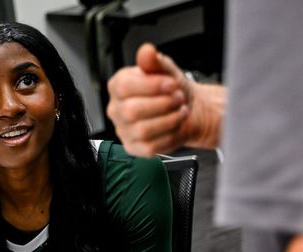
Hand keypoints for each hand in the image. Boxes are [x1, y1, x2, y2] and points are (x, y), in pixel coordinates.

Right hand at [107, 43, 223, 155]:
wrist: (185, 107)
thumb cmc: (170, 88)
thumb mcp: (164, 69)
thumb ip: (153, 61)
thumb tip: (146, 51)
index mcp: (118, 86)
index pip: (124, 87)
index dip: (151, 86)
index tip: (171, 83)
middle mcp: (116, 110)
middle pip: (132, 111)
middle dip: (163, 104)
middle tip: (178, 98)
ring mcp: (124, 131)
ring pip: (143, 130)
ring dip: (169, 120)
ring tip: (180, 111)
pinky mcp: (135, 148)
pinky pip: (151, 147)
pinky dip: (170, 135)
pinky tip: (176, 125)